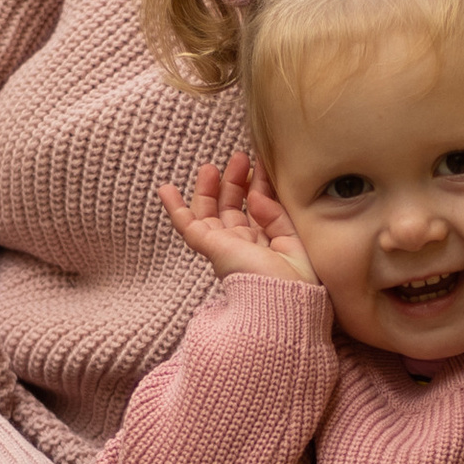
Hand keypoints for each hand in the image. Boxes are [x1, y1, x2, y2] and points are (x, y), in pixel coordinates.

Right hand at [156, 152, 316, 284]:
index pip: (256, 210)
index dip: (258, 186)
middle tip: (239, 157)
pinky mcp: (211, 248)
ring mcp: (224, 247)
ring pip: (209, 213)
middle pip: (231, 208)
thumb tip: (255, 195)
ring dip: (209, 188)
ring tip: (211, 166)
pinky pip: (187, 226)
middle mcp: (243, 247)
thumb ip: (277, 218)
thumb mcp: (295, 244)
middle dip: (234, 182)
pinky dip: (175, 208)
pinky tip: (166, 188)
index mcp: (265, 247)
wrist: (284, 306)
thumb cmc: (297, 284)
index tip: (262, 164)